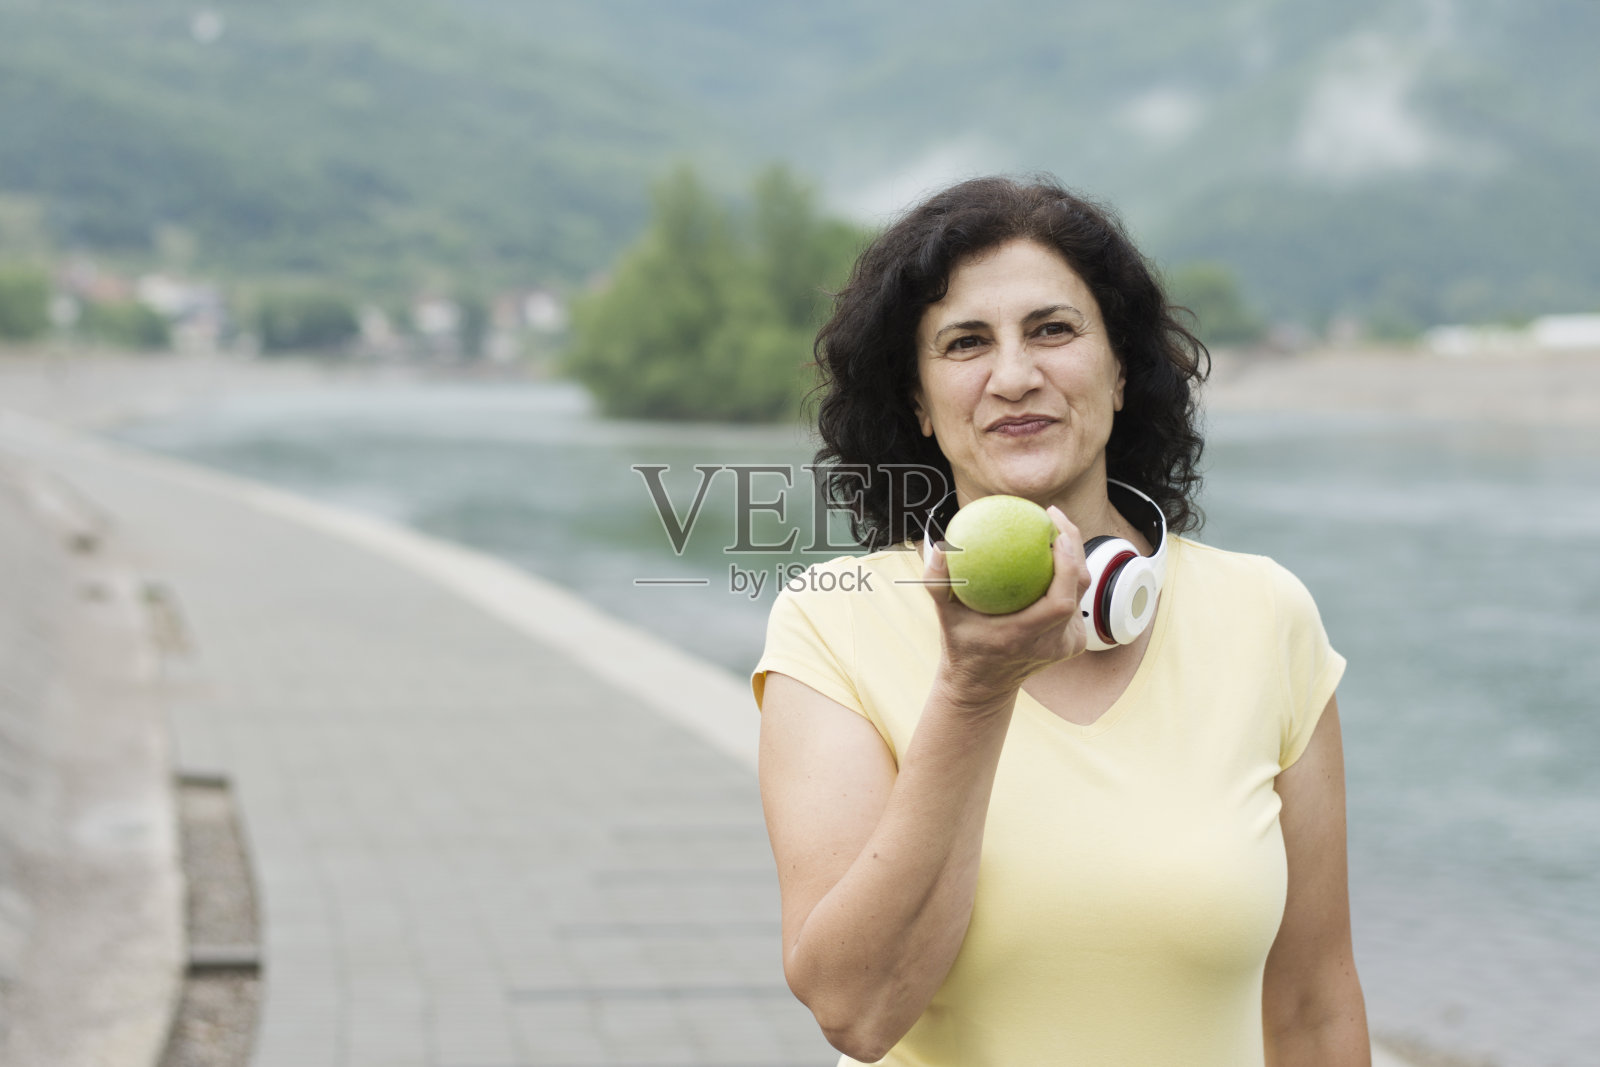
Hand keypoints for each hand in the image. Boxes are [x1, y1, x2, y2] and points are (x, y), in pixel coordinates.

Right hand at [923, 505, 1091, 708]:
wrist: (984, 686)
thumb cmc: (962, 647)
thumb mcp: (945, 618)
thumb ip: (937, 584)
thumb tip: (940, 547)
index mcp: (1024, 636)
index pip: (1061, 601)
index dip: (1068, 566)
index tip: (1057, 535)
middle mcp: (1052, 642)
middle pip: (1080, 588)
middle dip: (1074, 546)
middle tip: (1054, 516)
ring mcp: (1067, 644)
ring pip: (1082, 592)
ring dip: (1073, 557)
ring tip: (1056, 527)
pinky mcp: (1073, 642)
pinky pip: (1077, 601)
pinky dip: (1069, 575)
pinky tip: (1055, 552)